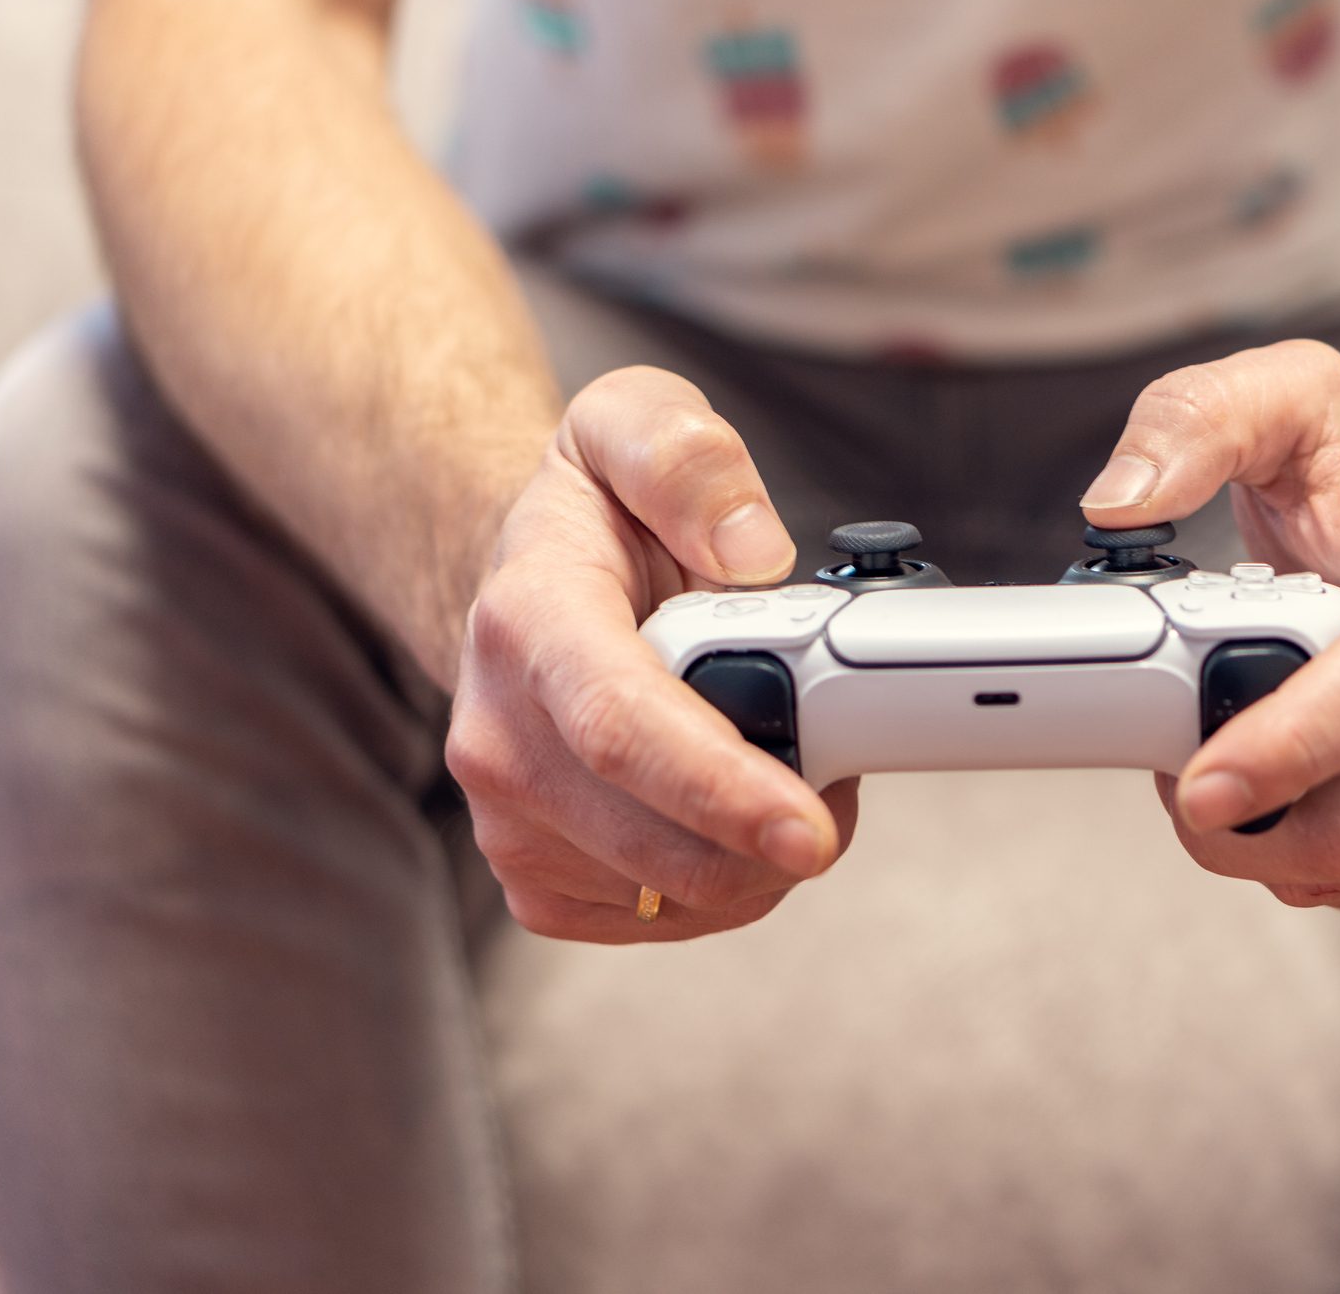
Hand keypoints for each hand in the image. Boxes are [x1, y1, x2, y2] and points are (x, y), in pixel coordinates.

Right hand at [446, 368, 854, 942]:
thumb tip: (755, 555)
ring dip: (760, 854)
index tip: (812, 828)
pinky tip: (733, 816)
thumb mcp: (636, 422)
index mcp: (528, 621)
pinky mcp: (538, 880)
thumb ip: (691, 462)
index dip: (723, 790)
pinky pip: (659, 917)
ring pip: (672, 890)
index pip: (623, 728)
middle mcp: (499, 735)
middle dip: (775, 829)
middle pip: (657, 835)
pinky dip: (726, 884)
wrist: (525, 587)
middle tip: (840, 773)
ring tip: (782, 769)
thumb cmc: (597, 514)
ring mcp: (510, 821)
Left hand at [1082, 341, 1339, 914]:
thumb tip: (1119, 499)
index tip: (1200, 785)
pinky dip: (1314, 872)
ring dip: (1267, 850)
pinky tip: (1292, 805)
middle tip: (1179, 786)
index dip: (1291, 748)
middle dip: (1249, 826)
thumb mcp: (1286, 402)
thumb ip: (1196, 422)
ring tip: (1230, 774)